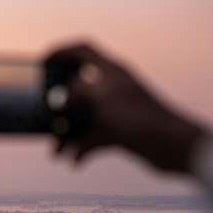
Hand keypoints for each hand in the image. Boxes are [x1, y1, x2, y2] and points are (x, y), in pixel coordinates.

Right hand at [47, 42, 212, 174]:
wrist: (170, 146)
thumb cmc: (139, 116)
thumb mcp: (103, 97)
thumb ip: (78, 90)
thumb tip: (62, 97)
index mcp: (110, 72)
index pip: (82, 51)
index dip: (61, 52)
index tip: (42, 62)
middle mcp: (111, 89)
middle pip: (76, 90)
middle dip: (57, 107)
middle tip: (42, 117)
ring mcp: (115, 111)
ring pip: (81, 120)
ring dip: (66, 136)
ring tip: (56, 152)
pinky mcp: (118, 132)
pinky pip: (91, 139)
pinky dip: (81, 149)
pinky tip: (74, 161)